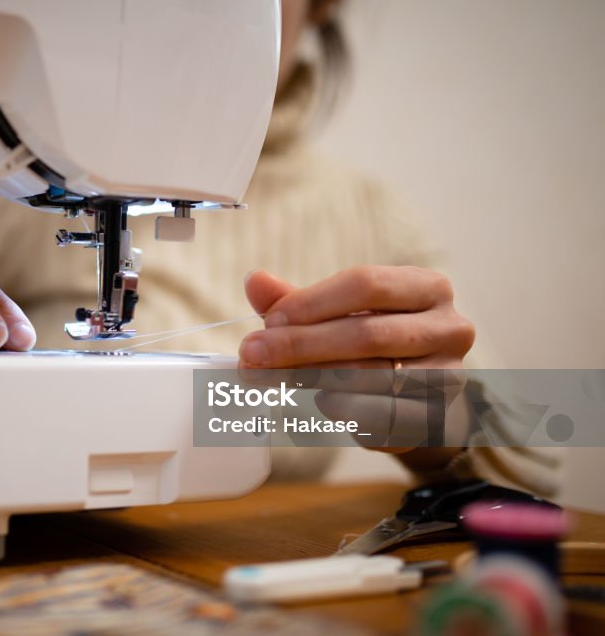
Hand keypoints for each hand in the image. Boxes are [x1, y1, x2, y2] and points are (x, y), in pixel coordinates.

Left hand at [238, 266, 474, 453]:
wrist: (415, 395)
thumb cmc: (371, 341)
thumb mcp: (337, 313)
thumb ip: (297, 299)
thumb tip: (255, 281)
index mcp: (427, 287)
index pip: (365, 284)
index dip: (311, 303)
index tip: (267, 321)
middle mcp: (449, 328)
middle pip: (366, 333)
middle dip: (300, 345)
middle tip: (252, 356)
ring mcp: (448, 376)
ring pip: (369, 378)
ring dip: (310, 379)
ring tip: (270, 378)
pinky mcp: (437, 420)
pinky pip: (377, 416)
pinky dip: (338, 408)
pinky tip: (314, 400)